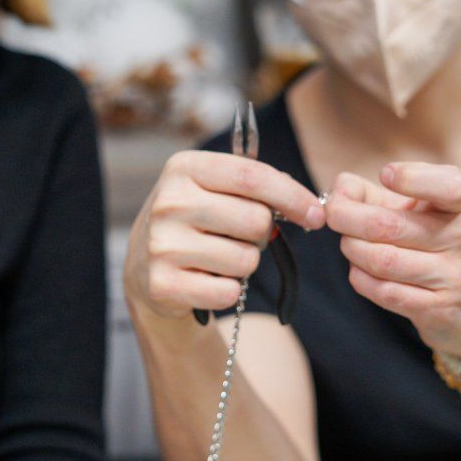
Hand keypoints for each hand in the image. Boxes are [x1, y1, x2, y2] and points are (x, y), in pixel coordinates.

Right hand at [124, 150, 325, 320]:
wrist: (143, 267)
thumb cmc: (194, 222)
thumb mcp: (213, 188)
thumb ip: (257, 186)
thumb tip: (308, 205)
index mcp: (184, 168)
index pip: (252, 177)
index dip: (293, 196)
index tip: (316, 214)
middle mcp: (168, 202)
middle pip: (255, 220)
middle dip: (261, 234)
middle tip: (240, 237)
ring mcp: (162, 244)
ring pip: (245, 259)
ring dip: (244, 264)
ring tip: (218, 258)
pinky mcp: (163, 284)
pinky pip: (227, 292)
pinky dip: (228, 291)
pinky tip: (207, 280)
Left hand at [325, 162, 460, 357]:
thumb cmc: (438, 247)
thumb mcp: (419, 213)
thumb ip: (374, 194)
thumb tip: (339, 188)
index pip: (449, 187)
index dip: (413, 178)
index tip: (385, 174)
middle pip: (386, 225)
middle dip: (345, 217)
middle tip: (332, 214)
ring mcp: (452, 276)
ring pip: (380, 259)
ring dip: (351, 249)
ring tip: (349, 243)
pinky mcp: (438, 309)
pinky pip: (383, 290)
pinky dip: (360, 277)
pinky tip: (360, 269)